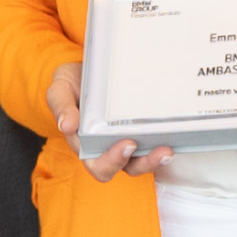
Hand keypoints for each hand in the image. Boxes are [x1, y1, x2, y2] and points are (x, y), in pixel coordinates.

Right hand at [49, 59, 167, 181]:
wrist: (86, 69)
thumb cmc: (71, 84)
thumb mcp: (59, 90)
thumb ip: (60, 106)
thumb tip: (65, 126)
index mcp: (85, 145)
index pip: (98, 165)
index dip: (112, 161)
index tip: (126, 145)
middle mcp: (107, 148)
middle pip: (127, 168)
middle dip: (144, 163)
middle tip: (160, 150)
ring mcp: (126, 140)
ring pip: (143, 160)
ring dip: (157, 159)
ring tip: (169, 149)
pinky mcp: (140, 129)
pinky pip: (154, 142)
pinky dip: (165, 141)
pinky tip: (176, 133)